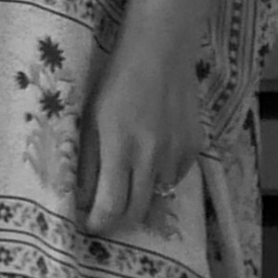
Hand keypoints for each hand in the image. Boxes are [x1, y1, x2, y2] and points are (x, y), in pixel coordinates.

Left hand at [76, 27, 203, 234]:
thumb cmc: (116, 81)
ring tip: (127, 186)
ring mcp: (177, 154)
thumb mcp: (90, 118)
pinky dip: (161, 179)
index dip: (98, 223)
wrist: (160, 52)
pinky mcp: (195, 147)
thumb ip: (87, 160)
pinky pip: (176, 177)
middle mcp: (151, 157)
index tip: (88, 225)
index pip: (110, 205)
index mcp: (119, 149)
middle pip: (137, 211)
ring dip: (141, 199)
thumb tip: (82, 197)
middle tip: (105, 213)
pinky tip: (150, 161)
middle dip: (118, 219)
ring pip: (159, 197)